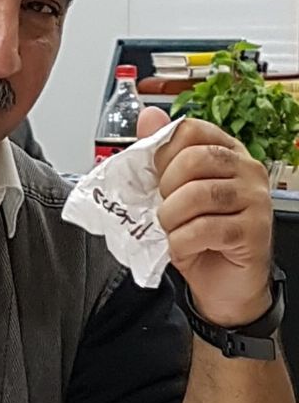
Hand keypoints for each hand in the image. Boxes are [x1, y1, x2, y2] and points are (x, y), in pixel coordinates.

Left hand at [137, 108, 272, 326]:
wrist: (223, 286)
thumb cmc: (199, 237)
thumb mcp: (173, 193)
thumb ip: (162, 154)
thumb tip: (148, 116)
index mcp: (226, 152)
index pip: (191, 130)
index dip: (165, 153)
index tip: (158, 176)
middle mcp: (247, 170)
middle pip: (194, 159)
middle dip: (166, 188)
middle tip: (165, 209)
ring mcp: (255, 200)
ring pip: (198, 194)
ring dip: (172, 218)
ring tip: (173, 230)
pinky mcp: (254, 231)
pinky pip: (205, 229)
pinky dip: (182, 242)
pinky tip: (184, 248)